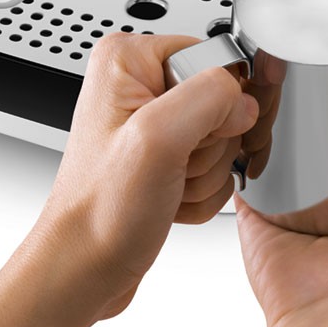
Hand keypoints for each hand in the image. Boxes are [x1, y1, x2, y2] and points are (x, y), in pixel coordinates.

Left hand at [41, 31, 258, 315]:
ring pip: (221, 138)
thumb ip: (208, 99)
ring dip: (203, 174)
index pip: (212, 57)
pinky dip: (200, 191)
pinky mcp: (163, 154)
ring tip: (165, 186)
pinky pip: (213, 166)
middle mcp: (137, 83)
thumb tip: (244, 95)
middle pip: (220, 101)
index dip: (217, 104)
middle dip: (207, 147)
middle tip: (172, 167)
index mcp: (129, 59)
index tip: (193, 136)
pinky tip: (169, 200)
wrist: (83, 268)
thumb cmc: (98, 211)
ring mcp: (151, 121)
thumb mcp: (156, 140)